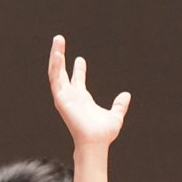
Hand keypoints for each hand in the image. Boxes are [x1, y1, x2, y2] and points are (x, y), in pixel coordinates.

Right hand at [47, 35, 130, 150]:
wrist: (96, 141)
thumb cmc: (104, 134)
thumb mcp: (115, 115)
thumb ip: (120, 105)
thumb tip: (126, 95)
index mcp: (82, 99)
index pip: (77, 80)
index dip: (77, 69)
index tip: (79, 58)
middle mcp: (71, 96)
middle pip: (63, 73)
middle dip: (61, 56)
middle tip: (61, 41)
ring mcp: (64, 97)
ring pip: (56, 72)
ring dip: (56, 56)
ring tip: (58, 40)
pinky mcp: (60, 99)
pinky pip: (55, 80)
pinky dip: (55, 66)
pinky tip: (57, 54)